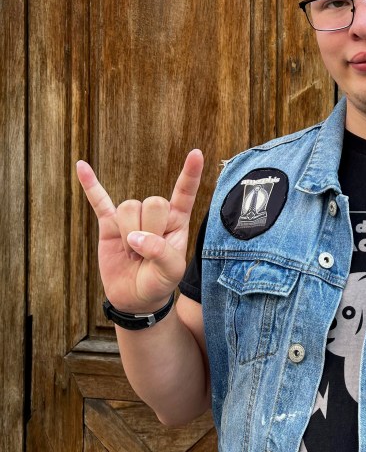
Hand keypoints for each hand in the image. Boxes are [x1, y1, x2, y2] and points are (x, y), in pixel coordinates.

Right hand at [76, 150, 203, 311]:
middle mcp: (156, 214)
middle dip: (149, 232)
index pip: (185, 193)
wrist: (135, 298)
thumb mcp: (170, 272)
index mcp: (177, 221)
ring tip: (132, 253)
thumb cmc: (159, 282)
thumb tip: (135, 237)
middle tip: (147, 254)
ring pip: (129, 208)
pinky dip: (90, 185)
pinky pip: (99, 201)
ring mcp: (131, 217)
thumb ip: (160, 252)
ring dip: (128, 236)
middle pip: (152, 203)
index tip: (196, 154)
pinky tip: (82, 167)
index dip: (191, 174)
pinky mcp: (109, 223)